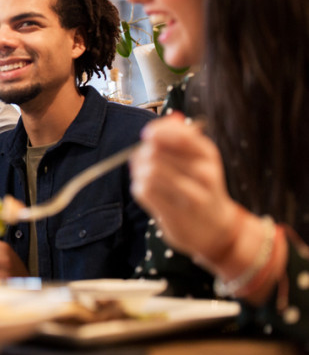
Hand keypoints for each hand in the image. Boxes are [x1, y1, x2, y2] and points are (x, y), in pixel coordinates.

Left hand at [129, 113, 242, 264]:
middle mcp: (204, 173)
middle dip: (143, 154)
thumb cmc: (200, 187)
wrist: (215, 228)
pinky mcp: (176, 213)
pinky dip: (138, 186)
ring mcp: (192, 195)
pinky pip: (145, 191)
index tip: (148, 136)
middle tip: (144, 161)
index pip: (178, 134)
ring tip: (144, 175)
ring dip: (139, 171)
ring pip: (150, 171)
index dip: (156, 132)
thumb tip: (159, 126)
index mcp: (208, 154)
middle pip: (156, 152)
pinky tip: (146, 189)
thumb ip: (178, 139)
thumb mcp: (198, 158)